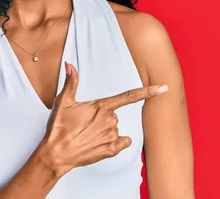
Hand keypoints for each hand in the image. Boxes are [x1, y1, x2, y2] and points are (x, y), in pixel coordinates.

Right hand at [40, 61, 168, 174]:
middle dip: (103, 118)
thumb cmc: (59, 127)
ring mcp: (112, 136)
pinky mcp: (111, 150)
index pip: (130, 96)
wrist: (56, 154)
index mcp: (101, 106)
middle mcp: (110, 120)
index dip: (149, 91)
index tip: (164, 88)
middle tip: (84, 125)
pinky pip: (122, 142)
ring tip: (86, 136)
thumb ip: (71, 82)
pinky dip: (115, 143)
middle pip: (114, 115)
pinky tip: (99, 144)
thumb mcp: (63, 102)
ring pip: (115, 129)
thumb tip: (69, 64)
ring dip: (105, 131)